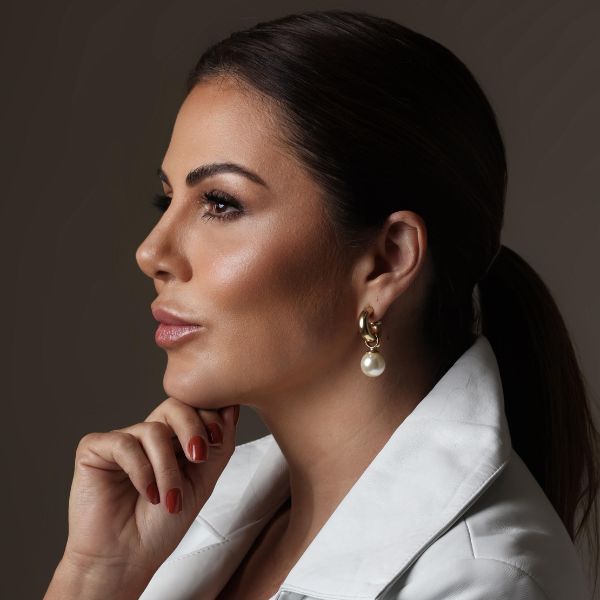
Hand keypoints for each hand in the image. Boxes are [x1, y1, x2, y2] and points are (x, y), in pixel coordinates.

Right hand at [45, 398, 239, 598]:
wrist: (127, 561)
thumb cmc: (162, 526)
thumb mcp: (202, 482)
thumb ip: (219, 446)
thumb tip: (231, 407)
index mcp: (173, 439)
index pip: (193, 407)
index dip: (209, 416)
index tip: (219, 438)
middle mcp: (147, 435)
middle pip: (174, 406)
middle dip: (193, 428)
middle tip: (199, 457)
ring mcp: (121, 440)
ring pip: (153, 430)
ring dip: (167, 469)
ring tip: (170, 499)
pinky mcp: (94, 449)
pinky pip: (123, 444)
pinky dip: (141, 471)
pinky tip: (147, 494)